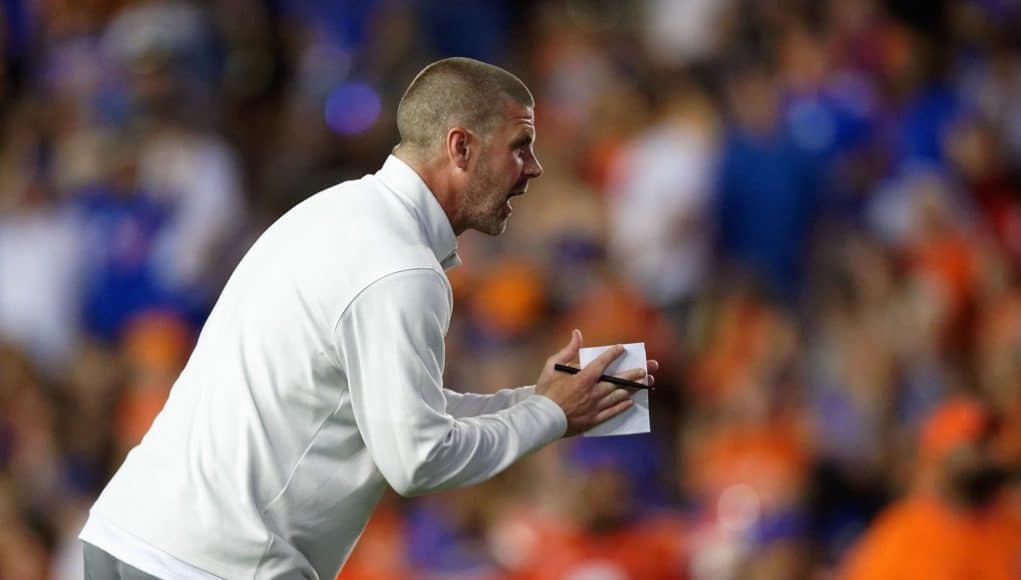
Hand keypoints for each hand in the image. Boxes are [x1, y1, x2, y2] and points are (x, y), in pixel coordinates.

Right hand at [535, 329, 658, 436]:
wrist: (541, 420)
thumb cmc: (544, 392)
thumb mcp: (552, 366)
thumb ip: (568, 350)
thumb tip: (577, 333)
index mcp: (582, 378)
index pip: (603, 362)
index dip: (613, 354)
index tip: (622, 348)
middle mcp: (592, 392)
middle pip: (618, 380)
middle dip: (634, 373)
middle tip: (646, 369)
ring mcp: (594, 407)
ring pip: (619, 396)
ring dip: (633, 389)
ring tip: (645, 384)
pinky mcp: (593, 420)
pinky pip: (612, 412)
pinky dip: (622, 406)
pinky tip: (630, 402)